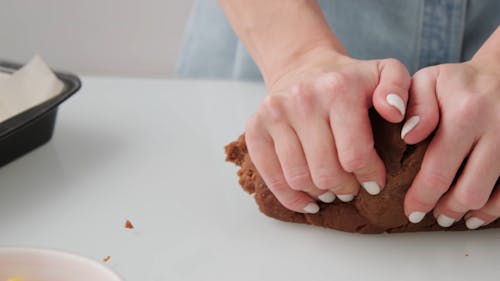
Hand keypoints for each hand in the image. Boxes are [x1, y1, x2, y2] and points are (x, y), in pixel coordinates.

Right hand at [246, 47, 410, 212]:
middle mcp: (302, 99)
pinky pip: (271, 176)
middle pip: (325, 172)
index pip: (355, 154)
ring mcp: (274, 114)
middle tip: (350, 189)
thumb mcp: (385, 71)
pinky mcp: (255, 128)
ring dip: (318, 194)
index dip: (368, 177)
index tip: (374, 183)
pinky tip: (307, 201)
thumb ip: (400, 87)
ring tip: (330, 191)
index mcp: (338, 89)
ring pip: (298, 178)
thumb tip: (395, 114)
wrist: (302, 66)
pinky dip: (290, 198)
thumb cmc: (347, 79)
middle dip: (344, 189)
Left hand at [403, 58, 499, 228]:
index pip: (438, 170)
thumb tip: (408, 135)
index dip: (421, 197)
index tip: (410, 210)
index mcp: (466, 114)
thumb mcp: (429, 81)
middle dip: (444, 210)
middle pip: (468, 191)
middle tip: (428, 214)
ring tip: (448, 214)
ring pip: (490, 197)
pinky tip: (476, 213)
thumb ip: (415, 106)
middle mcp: (496, 131)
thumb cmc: (459, 83)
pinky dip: (492, 209)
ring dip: (466, 211)